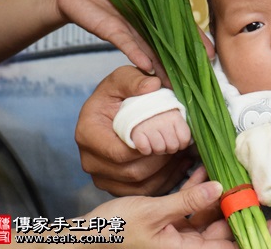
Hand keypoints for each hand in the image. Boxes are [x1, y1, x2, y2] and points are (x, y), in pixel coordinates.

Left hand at [55, 0, 213, 75]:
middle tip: (200, 75)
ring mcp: (129, 29)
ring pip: (149, 50)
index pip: (182, 29)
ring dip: (162, 66)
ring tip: (175, 81)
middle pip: (168, 44)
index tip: (212, 55)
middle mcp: (145, 25)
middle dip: (183, 61)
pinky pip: (125, 42)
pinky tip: (148, 65)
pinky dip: (136, 52)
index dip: (197, 41)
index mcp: (157, 13)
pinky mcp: (110, 29)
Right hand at [76, 66, 194, 195]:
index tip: (165, 136)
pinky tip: (179, 164)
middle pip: (131, 172)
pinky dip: (165, 181)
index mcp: (87, 133)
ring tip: (182, 154)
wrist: (114, 110)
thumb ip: (134, 80)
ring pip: (140, 186)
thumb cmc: (118, 93)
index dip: (146, 149)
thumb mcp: (123, 77)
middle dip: (160, 161)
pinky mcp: (116, 186)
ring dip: (166, 172)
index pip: (119, 153)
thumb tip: (152, 85)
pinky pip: (144, 192)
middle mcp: (90, 160)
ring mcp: (102, 177)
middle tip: (180, 146)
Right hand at [83, 167, 236, 248]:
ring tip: (232, 173)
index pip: (226, 247)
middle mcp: (184, 246)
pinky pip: (191, 208)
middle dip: (237, 208)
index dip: (250, 234)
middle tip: (253, 186)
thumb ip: (188, 202)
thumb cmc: (116, 229)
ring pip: (208, 216)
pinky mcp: (169, 222)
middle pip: (221, 230)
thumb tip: (220, 189)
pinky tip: (205, 171)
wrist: (87, 234)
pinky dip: (198, 191)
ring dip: (218, 196)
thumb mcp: (154, 212)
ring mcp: (177, 234)